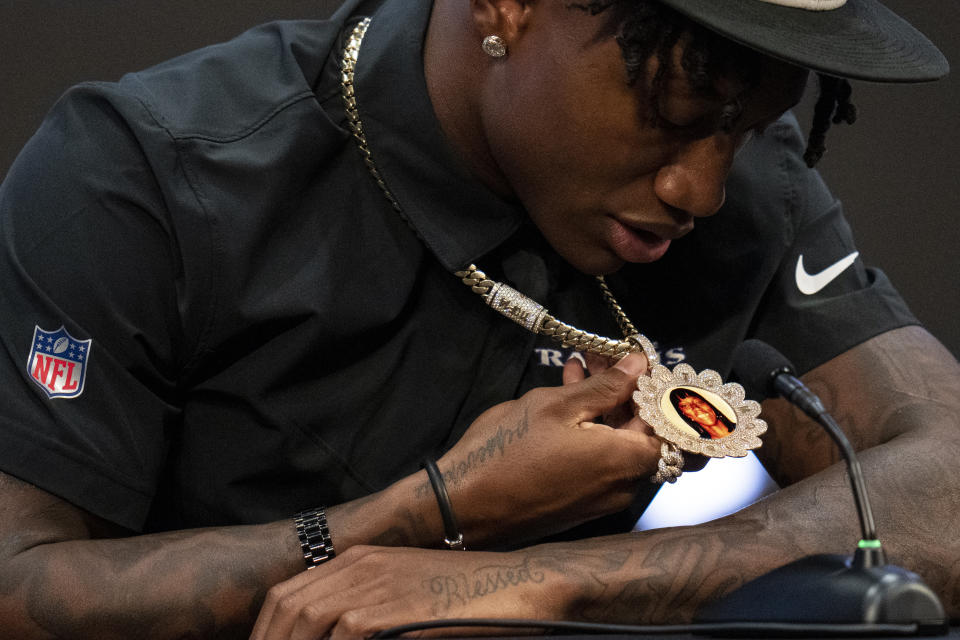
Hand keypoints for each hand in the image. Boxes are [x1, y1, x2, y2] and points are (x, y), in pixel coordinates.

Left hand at [250, 545, 582, 639]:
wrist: (523, 585)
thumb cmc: (471, 598)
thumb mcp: (410, 596)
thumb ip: (372, 616)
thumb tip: (342, 634)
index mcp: (359, 560)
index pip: (288, 594)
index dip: (267, 632)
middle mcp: (361, 567)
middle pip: (287, 607)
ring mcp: (378, 586)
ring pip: (307, 622)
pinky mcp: (396, 611)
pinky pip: (345, 636)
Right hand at [435, 353, 661, 546]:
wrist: (463, 505)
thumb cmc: (509, 450)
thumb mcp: (556, 405)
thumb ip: (606, 386)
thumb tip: (640, 366)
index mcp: (625, 460)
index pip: (670, 423)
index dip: (659, 389)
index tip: (642, 361)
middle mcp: (623, 485)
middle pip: (643, 432)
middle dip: (628, 390)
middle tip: (605, 357)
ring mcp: (601, 498)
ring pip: (618, 443)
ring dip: (606, 405)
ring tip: (582, 368)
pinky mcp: (579, 503)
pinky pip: (599, 460)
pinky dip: (591, 429)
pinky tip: (568, 398)